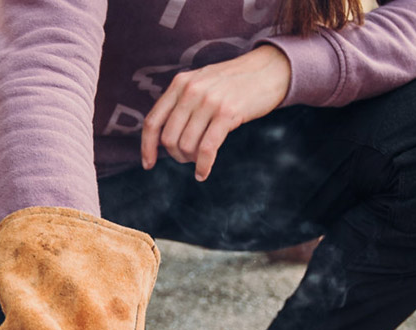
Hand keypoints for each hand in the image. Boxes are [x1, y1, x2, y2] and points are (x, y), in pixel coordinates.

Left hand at [141, 45, 290, 181]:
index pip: (153, 121)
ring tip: (199, 161)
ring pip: (186, 145)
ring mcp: (208, 101)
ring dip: (191, 160)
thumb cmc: (234, 83)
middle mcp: (191, 90)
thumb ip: (182, 103)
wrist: (269, 70)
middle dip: (176, 155)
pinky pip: (206, 149)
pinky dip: (203, 166)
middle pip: (169, 138)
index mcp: (180, 83)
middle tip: (187, 159)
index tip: (148, 164)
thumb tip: (163, 138)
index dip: (147, 146)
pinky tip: (203, 173)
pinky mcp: (227, 113)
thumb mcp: (201, 83)